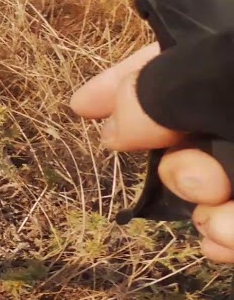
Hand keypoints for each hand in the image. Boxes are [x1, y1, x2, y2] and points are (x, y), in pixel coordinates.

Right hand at [71, 43, 233, 261]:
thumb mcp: (229, 76)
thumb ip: (166, 91)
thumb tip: (112, 126)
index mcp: (232, 64)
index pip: (174, 58)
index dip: (128, 80)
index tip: (81, 107)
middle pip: (184, 131)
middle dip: (177, 164)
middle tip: (205, 182)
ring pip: (208, 185)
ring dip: (203, 208)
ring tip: (223, 221)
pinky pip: (230, 225)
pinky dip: (222, 237)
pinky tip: (223, 241)